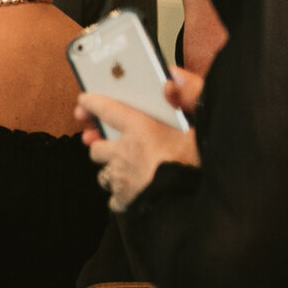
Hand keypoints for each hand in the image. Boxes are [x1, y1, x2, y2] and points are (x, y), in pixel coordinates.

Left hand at [78, 84, 200, 211]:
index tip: (84, 101)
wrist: (194, 207)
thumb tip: (171, 80)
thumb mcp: (203, 129)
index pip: (106, 109)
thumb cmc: (197, 168)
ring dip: (112, 171)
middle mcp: (123, 152)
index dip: (92, 103)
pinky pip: (113, 198)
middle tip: (113, 145)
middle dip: (102, 145)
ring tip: (127, 171)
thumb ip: (191, 99)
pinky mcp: (123, 200)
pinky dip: (120, 196)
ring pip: (103, 173)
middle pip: (96, 147)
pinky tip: (134, 193)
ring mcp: (120, 178)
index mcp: (141, 130)